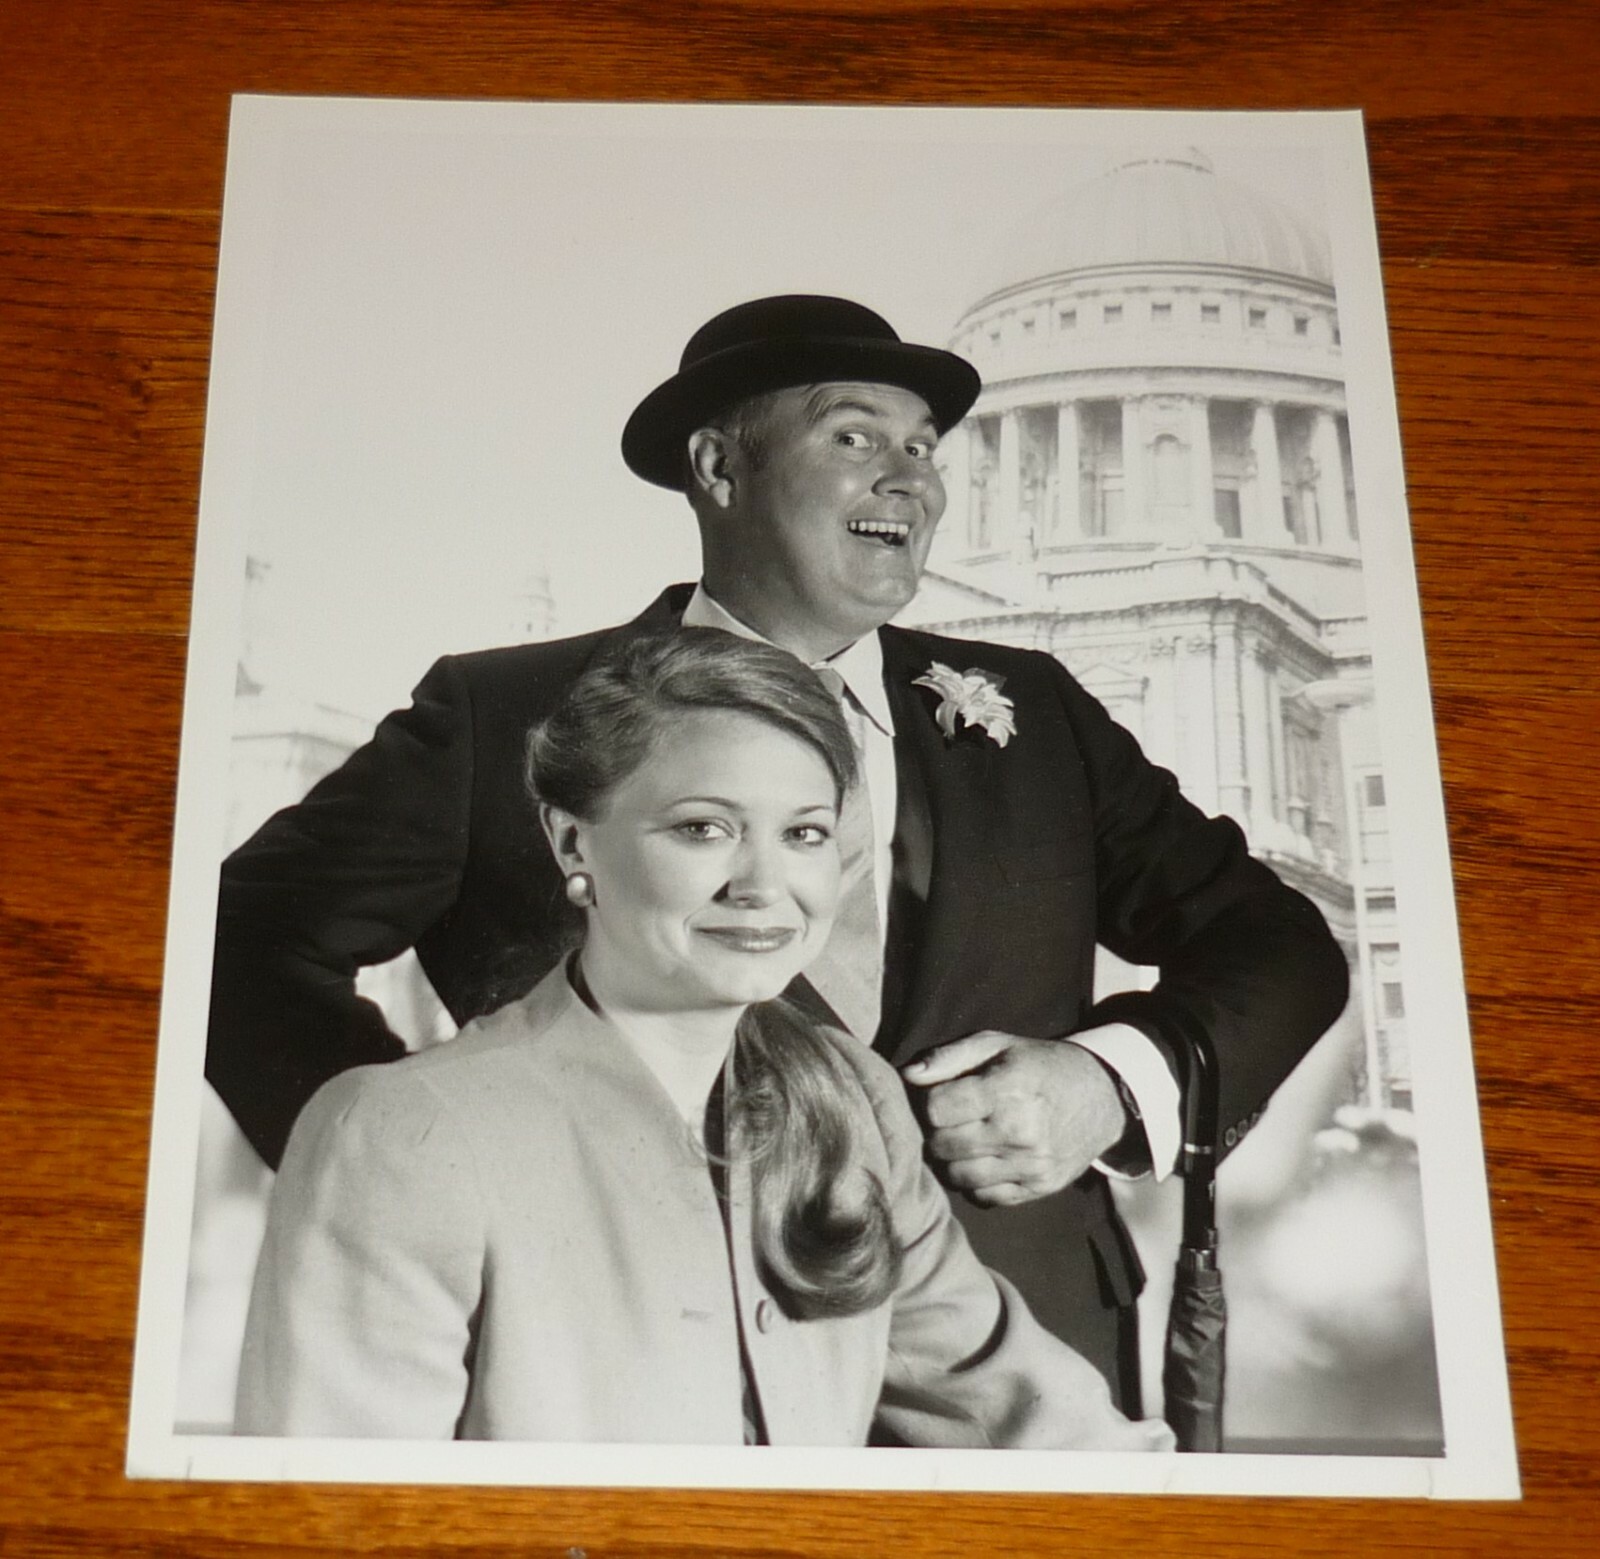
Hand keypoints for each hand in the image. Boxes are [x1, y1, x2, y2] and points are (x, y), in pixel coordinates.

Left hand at [901, 1032, 1127, 1206]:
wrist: (1101, 1096)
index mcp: (1007, 1088)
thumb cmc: (1039, 1065)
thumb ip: (949, 1057)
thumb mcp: (997, 1045)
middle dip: (935, 1132)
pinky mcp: (1039, 1188)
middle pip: (942, 1145)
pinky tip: (983, 1159)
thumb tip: (907, 1075)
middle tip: (947, 1120)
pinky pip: (984, 1198)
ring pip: (958, 1177)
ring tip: (963, 1139)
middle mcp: (1020, 1131)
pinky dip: (974, 1183)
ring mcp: (1031, 1165)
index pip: (936, 1110)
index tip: (937, 1096)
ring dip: (950, 1161)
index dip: (927, 1102)